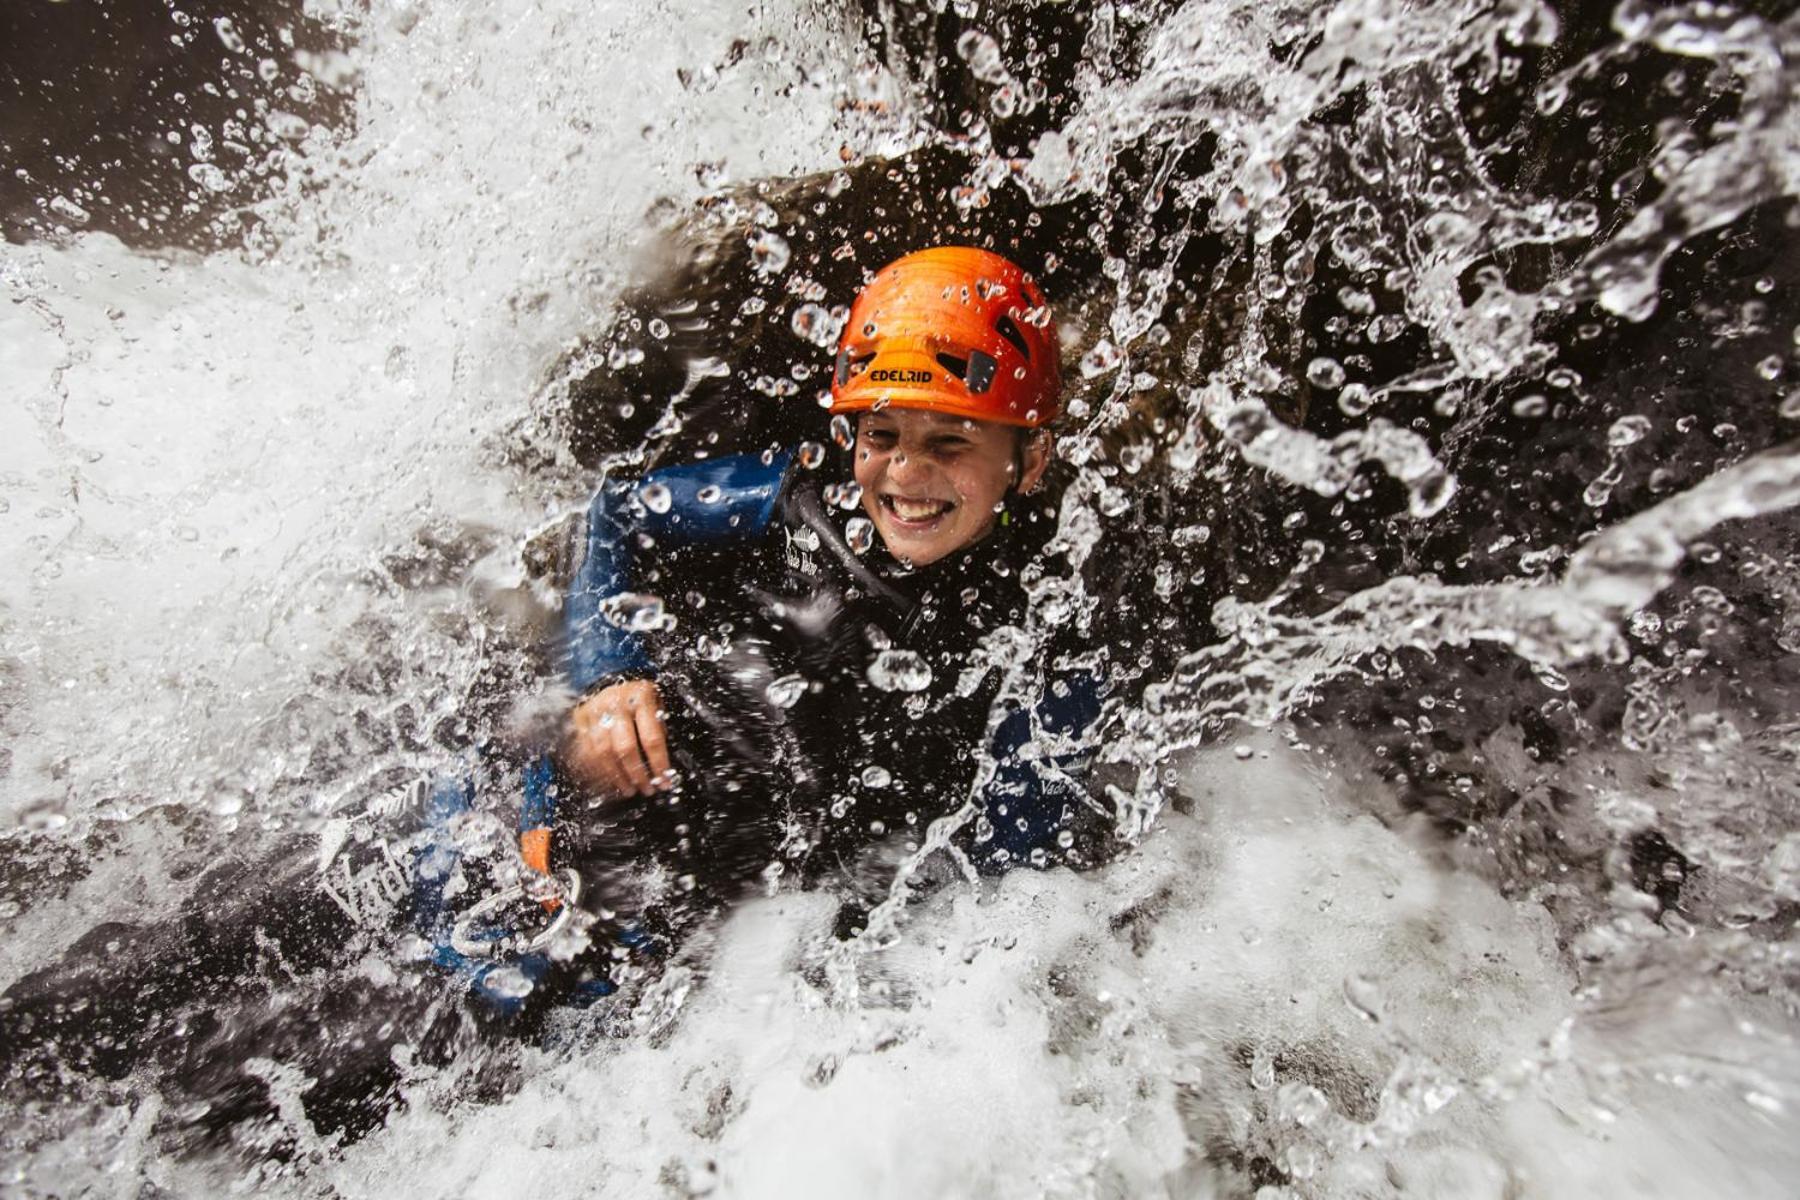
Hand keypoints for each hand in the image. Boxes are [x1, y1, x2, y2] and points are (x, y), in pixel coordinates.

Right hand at [564, 680, 673, 798]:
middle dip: (637, 774)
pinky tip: (609, 782)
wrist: (608, 677)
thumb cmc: (637, 695)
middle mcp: (616, 705)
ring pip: (603, 753)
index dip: (658, 764)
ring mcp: (595, 713)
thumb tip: (661, 762)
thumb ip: (659, 727)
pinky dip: (598, 771)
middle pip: (625, 748)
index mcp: (640, 699)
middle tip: (646, 789)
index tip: (664, 780)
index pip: (652, 738)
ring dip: (617, 777)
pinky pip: (587, 752)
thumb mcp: (656, 702)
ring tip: (629, 789)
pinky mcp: (580, 721)